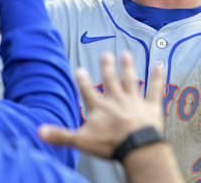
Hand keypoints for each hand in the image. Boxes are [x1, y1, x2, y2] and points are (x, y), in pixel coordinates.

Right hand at [38, 52, 165, 158]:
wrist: (136, 146)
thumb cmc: (110, 144)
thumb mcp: (81, 141)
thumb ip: (60, 135)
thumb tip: (39, 132)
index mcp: (100, 107)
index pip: (88, 91)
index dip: (82, 80)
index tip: (80, 69)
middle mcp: (117, 100)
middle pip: (110, 80)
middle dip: (107, 67)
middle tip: (105, 54)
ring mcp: (135, 101)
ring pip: (131, 80)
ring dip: (128, 67)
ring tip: (126, 55)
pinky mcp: (151, 106)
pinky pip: (155, 89)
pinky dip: (158, 77)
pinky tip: (160, 65)